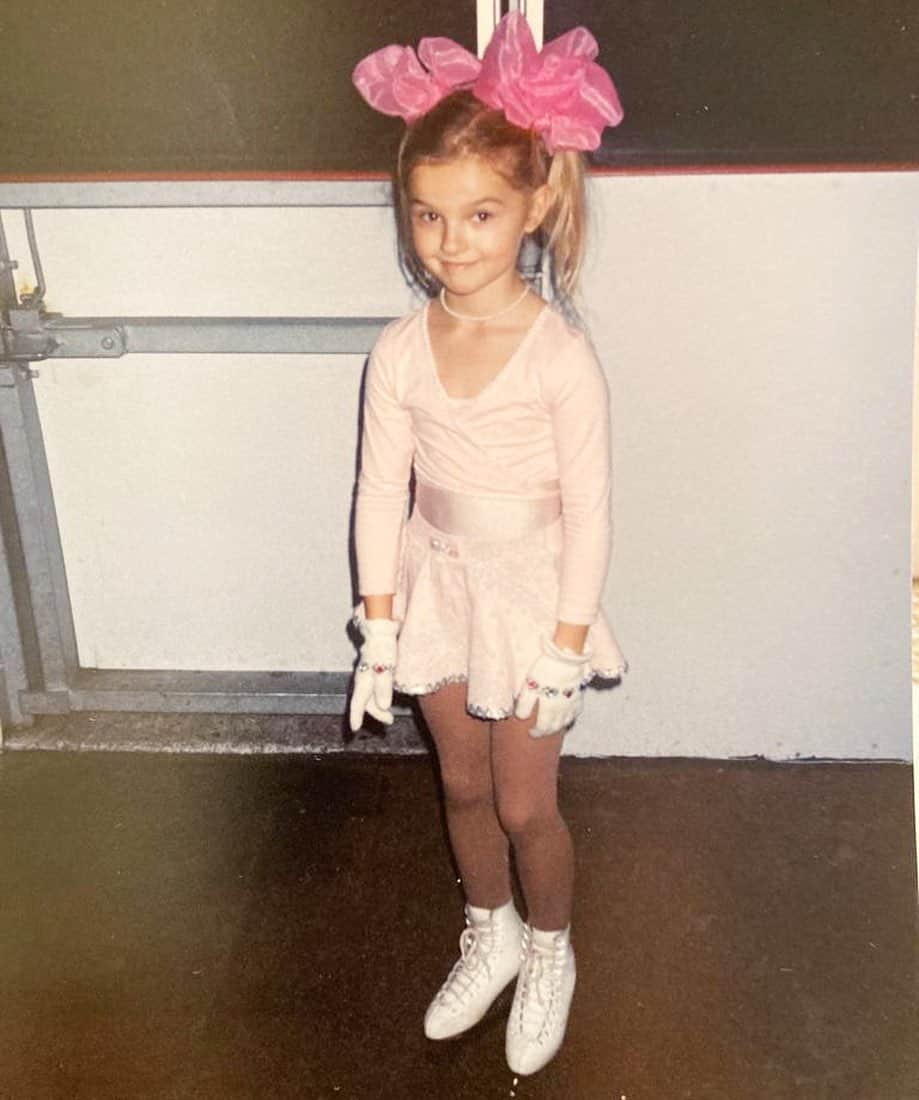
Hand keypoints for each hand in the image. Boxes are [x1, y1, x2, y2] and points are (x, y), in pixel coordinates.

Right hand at [349, 617, 398, 731]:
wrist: (382, 626)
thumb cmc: (384, 645)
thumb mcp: (386, 667)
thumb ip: (384, 686)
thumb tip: (383, 706)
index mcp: (364, 678)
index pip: (358, 701)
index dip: (356, 715)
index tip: (354, 729)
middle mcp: (362, 676)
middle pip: (365, 700)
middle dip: (375, 713)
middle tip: (389, 721)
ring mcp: (367, 671)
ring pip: (368, 694)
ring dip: (378, 706)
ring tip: (389, 714)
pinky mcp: (373, 666)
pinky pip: (372, 686)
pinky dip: (378, 695)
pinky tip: (386, 696)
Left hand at [515, 637, 591, 736]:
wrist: (566, 659)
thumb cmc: (546, 671)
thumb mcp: (529, 686)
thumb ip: (525, 704)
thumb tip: (521, 717)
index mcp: (549, 709)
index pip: (543, 728)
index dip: (536, 732)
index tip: (530, 733)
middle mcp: (562, 710)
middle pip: (556, 727)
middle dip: (547, 732)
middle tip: (540, 731)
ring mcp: (572, 703)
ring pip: (567, 721)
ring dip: (559, 726)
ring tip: (552, 725)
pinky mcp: (579, 695)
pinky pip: (576, 711)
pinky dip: (571, 716)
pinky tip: (567, 715)